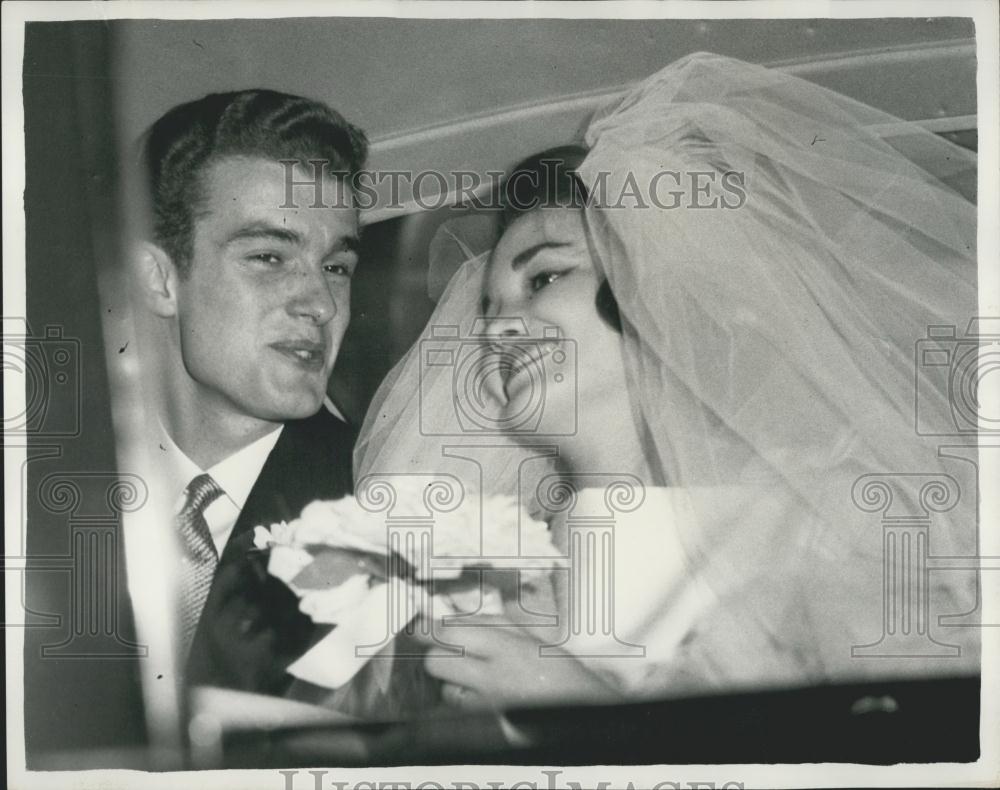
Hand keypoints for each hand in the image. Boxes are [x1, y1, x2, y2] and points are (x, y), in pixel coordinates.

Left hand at [416, 604, 621, 710]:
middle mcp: (493, 678)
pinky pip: (462, 710)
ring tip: (475, 676)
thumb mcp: (529, 636)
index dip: (430, 628)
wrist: (582, 707)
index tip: (424, 625)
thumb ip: (490, 625)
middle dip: (439, 654)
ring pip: (446, 689)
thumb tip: (450, 617)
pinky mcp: (487, 727)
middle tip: (451, 650)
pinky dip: (465, 700)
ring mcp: (489, 706)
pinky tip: (483, 694)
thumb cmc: (558, 668)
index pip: (449, 634)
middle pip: (437, 663)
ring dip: (452, 680)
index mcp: (505, 648)